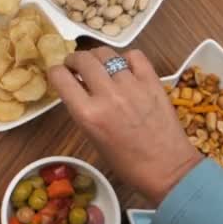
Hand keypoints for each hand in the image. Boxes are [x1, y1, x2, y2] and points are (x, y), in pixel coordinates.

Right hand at [48, 47, 202, 204]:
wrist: (167, 169)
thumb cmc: (126, 162)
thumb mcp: (92, 137)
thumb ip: (83, 109)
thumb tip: (78, 86)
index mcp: (88, 114)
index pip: (60, 77)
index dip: (55, 72)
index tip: (59, 74)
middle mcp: (107, 95)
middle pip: (83, 59)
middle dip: (74, 59)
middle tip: (76, 66)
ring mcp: (132, 86)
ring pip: (106, 54)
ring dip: (97, 57)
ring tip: (99, 65)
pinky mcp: (153, 82)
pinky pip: (134, 56)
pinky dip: (125, 59)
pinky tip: (124, 68)